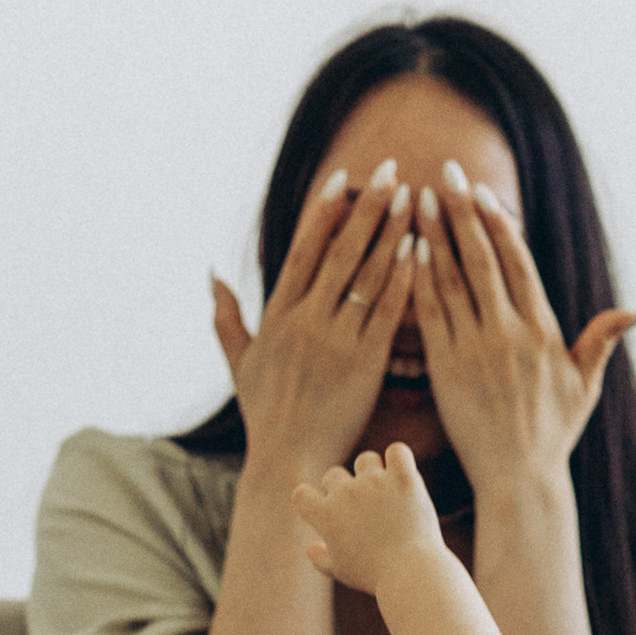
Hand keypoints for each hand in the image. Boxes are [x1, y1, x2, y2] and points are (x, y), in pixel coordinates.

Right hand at [210, 157, 412, 476]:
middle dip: (368, 208)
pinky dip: (405, 278)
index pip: (304, 250)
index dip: (324, 211)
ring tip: (415, 199)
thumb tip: (212, 275)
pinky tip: (423, 249)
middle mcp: (305, 322)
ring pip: (367, 275)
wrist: (290, 463)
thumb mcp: (239, 363)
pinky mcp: (366, 363)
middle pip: (340, 251)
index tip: (344, 178)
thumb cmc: (266, 416)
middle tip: (393, 170)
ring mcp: (336, 341)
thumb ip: (225, 317)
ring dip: (392, 233)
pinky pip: (388, 312)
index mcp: (277, 316)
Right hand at [294, 443, 449, 596]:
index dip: (311, 501)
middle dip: (345, 490)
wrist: (412, 574)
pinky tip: (402, 476)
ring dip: (372, 473)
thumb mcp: (342, 571)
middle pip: (334, 475)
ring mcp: (375, 483)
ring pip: (366, 459)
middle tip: (366, 512)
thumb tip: (310, 548)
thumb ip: (321, 559)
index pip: (301, 494)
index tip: (327, 513)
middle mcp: (346, 494)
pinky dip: (399, 460)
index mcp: (325, 515)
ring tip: (387, 494)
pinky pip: (397, 451)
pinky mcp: (403, 479)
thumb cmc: (375, 576)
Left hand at [410, 162, 635, 495]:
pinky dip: (417, 279)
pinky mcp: (445, 369)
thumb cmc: (553, 433)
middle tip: (444, 173)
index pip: (517, 263)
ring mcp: (474, 349)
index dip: (498, 222)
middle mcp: (508, 333)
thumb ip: (603, 339)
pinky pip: (429, 314)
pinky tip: (404, 249)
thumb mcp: (585, 384)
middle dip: (462, 212)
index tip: (482, 190)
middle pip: (481, 258)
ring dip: (433, 235)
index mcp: (542, 330)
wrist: (519, 478)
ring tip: (417, 198)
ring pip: (450, 280)